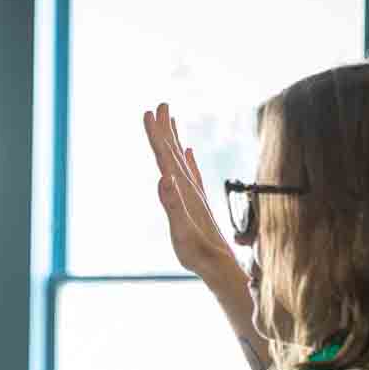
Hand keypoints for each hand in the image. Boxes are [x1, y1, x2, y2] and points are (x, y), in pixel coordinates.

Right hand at [144, 103, 245, 289]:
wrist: (219, 264)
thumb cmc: (198, 252)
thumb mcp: (181, 231)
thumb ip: (173, 205)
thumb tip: (163, 178)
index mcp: (182, 190)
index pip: (166, 156)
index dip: (156, 135)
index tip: (148, 112)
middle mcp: (189, 187)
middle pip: (174, 152)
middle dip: (165, 129)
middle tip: (160, 105)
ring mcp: (194, 194)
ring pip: (182, 159)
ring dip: (175, 139)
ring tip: (171, 121)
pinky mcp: (197, 203)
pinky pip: (190, 174)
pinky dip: (187, 160)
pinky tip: (189, 152)